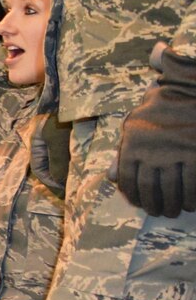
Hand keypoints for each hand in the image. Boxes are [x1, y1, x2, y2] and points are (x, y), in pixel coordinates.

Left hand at [115, 50, 195, 216]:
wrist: (192, 87)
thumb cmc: (163, 104)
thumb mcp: (136, 122)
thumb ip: (124, 150)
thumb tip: (111, 177)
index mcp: (133, 144)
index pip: (129, 180)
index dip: (135, 197)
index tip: (142, 205)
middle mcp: (152, 151)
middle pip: (151, 189)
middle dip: (156, 205)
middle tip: (163, 212)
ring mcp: (176, 153)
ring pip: (173, 190)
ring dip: (174, 205)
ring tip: (177, 210)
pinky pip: (193, 185)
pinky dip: (192, 198)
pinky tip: (192, 204)